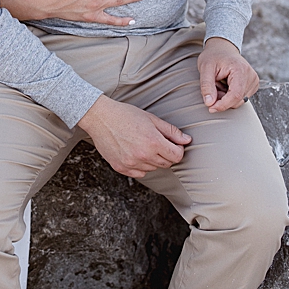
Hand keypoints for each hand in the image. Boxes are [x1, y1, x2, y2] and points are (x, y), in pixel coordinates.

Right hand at [77, 95, 191, 177]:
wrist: (101, 118)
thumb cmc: (126, 115)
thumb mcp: (152, 119)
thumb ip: (171, 131)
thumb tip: (186, 140)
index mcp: (153, 142)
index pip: (176, 156)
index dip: (178, 150)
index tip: (174, 144)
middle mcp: (143, 156)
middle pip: (166, 164)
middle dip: (167, 155)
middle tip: (159, 143)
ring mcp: (131, 163)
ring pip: (153, 169)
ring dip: (154, 160)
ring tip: (144, 145)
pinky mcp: (121, 168)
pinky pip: (139, 173)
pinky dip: (141, 166)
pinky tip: (136, 153)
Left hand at [198, 36, 259, 111]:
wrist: (222, 49)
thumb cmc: (214, 56)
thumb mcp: (205, 68)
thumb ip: (206, 86)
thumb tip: (209, 103)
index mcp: (241, 70)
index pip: (235, 95)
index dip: (223, 105)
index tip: (211, 108)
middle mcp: (251, 76)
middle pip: (237, 100)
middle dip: (222, 100)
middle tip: (212, 88)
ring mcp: (253, 81)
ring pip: (239, 101)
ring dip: (226, 98)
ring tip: (219, 84)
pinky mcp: (252, 85)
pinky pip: (240, 98)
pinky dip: (230, 96)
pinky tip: (225, 86)